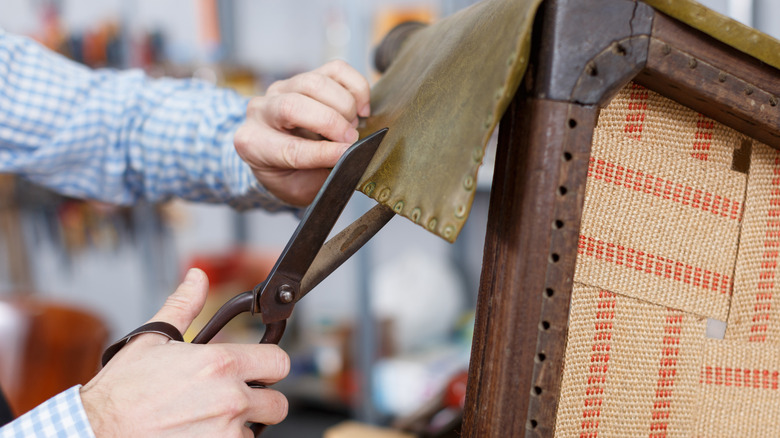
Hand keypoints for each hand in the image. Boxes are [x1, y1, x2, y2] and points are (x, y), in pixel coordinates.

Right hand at [80, 268, 289, 437]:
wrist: (96, 431)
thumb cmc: (120, 392)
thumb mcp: (152, 339)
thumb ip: (184, 305)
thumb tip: (197, 278)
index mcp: (221, 364)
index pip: (279, 362)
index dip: (269, 364)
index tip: (258, 368)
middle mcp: (230, 400)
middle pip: (278, 404)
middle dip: (261, 399)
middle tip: (235, 397)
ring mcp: (225, 434)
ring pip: (255, 430)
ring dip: (239, 425)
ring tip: (206, 417)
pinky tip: (198, 433)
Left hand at [234, 60, 370, 205]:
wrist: (282, 158)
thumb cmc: (291, 175)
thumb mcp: (300, 188)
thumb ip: (320, 174)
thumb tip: (350, 154)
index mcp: (253, 144)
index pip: (289, 147)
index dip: (323, 152)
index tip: (348, 153)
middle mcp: (261, 111)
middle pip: (294, 105)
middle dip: (331, 122)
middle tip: (352, 139)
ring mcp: (282, 88)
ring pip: (314, 83)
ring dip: (344, 105)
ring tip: (354, 126)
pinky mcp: (305, 76)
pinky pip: (334, 70)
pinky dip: (355, 87)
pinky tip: (360, 108)